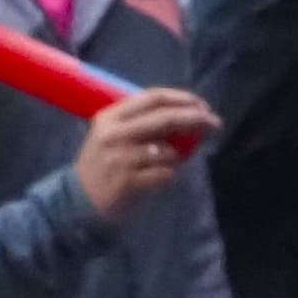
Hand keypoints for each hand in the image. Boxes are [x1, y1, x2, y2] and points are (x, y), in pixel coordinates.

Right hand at [73, 89, 216, 216]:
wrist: (81, 199)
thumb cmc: (105, 164)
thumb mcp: (114, 135)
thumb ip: (143, 123)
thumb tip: (189, 116)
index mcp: (110, 116)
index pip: (152, 98)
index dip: (182, 99)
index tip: (202, 105)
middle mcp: (114, 133)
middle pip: (165, 119)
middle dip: (195, 119)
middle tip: (216, 124)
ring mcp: (121, 158)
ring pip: (168, 151)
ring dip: (178, 157)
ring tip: (167, 164)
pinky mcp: (129, 182)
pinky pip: (165, 174)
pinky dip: (170, 176)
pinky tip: (159, 179)